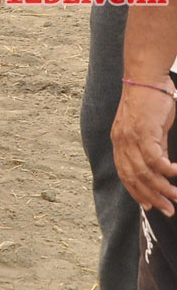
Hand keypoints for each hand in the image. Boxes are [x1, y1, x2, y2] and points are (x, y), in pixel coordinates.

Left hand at [114, 80, 176, 214]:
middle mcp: (121, 142)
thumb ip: (154, 148)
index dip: (136, 192)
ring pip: (144, 172)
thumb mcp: (150, 130)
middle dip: (150, 197)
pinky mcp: (143, 132)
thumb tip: (162, 169)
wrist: (147, 79)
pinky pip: (155, 159)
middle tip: (168, 210)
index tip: (150, 206)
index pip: (125, 174)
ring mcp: (130, 138)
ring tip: (176, 197)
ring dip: (162, 187)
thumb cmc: (150, 103)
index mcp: (119, 142)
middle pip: (133, 178)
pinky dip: (166, 170)